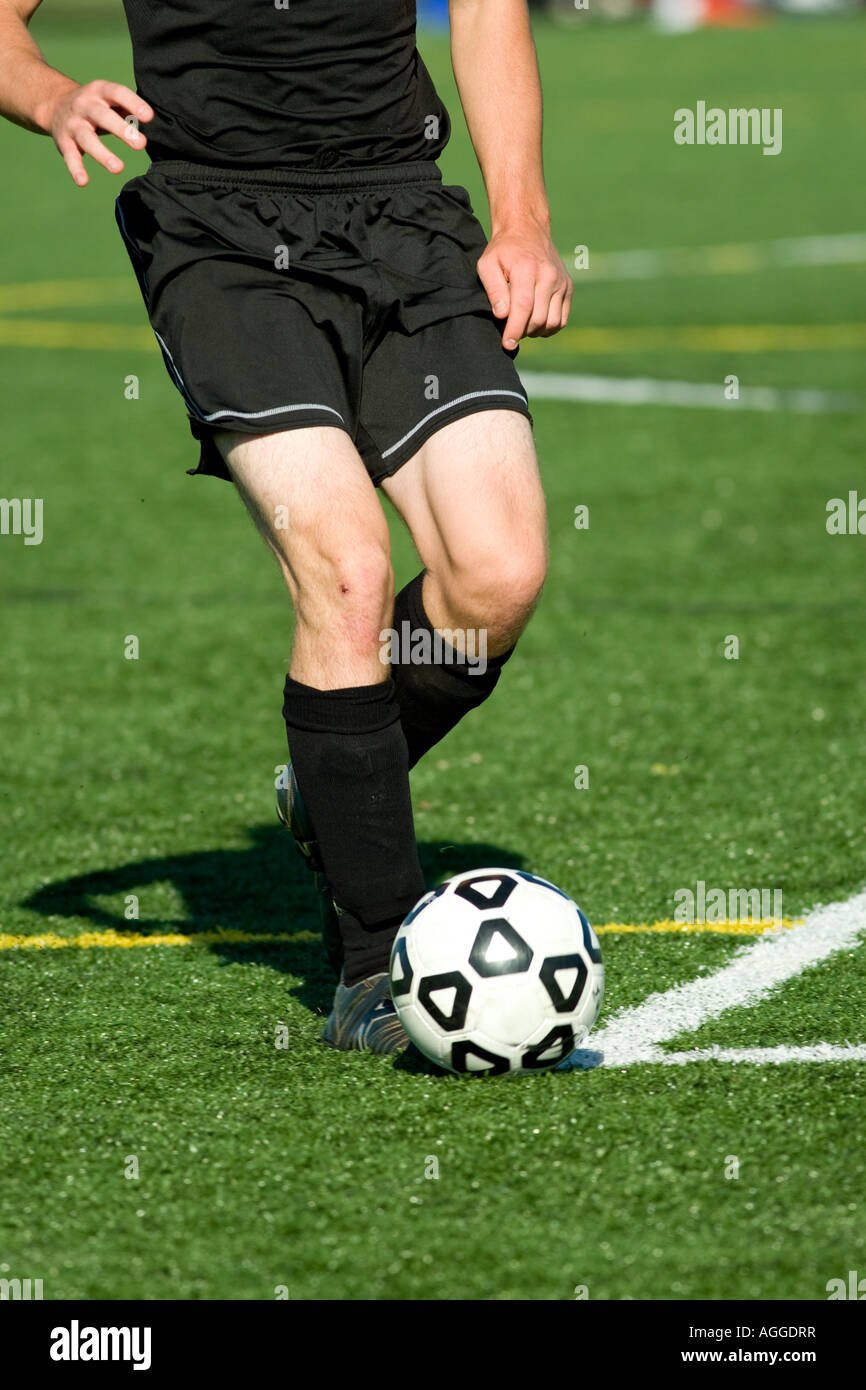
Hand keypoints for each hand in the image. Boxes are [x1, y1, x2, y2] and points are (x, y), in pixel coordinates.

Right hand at [45, 80, 152, 185]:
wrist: (55, 105)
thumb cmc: (95, 106)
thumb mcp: (109, 100)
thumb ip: (128, 109)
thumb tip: (150, 120)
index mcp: (99, 91)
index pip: (117, 93)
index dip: (133, 103)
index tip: (149, 117)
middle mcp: (84, 105)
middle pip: (102, 117)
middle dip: (122, 130)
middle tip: (141, 144)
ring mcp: (73, 124)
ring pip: (87, 139)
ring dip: (102, 154)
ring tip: (119, 168)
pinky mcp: (64, 142)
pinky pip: (70, 156)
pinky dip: (75, 169)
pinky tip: (83, 181)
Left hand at [477, 222, 572, 348]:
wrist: (527, 230)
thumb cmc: (503, 250)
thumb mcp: (488, 264)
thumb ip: (493, 290)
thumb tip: (502, 315)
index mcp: (527, 269)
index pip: (523, 308)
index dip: (514, 330)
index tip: (507, 344)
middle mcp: (549, 275)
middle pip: (538, 318)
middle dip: (522, 332)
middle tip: (509, 332)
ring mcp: (561, 282)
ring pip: (552, 322)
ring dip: (535, 331)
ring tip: (522, 325)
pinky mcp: (568, 288)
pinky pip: (562, 319)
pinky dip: (549, 328)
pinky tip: (535, 323)